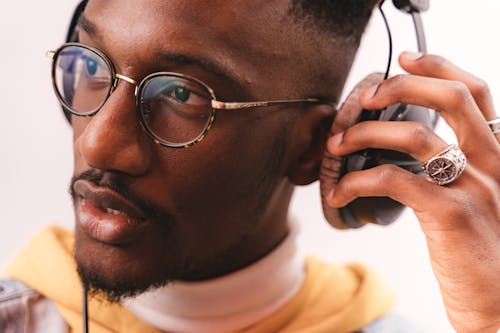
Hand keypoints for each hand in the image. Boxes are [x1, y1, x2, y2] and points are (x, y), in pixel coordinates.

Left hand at [325, 52, 499, 332]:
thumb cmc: (484, 256)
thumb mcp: (479, 202)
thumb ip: (455, 173)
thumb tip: (412, 156)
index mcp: (499, 157)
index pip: (477, 94)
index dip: (441, 67)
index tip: (406, 58)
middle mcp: (494, 164)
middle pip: (451, 99)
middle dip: (402, 86)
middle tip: (366, 96)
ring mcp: (475, 187)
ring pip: (413, 136)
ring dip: (364, 134)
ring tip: (337, 144)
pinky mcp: (451, 215)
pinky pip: (393, 179)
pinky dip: (356, 180)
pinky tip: (338, 191)